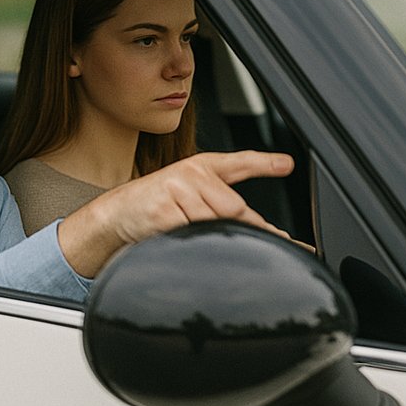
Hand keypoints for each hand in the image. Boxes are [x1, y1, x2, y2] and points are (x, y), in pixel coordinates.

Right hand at [58, 150, 294, 276]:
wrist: (119, 212)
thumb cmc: (161, 202)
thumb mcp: (193, 190)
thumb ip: (225, 199)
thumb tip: (259, 223)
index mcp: (203, 166)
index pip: (239, 163)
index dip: (264, 163)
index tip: (287, 164)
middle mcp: (191, 173)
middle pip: (232, 208)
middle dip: (245, 228)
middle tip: (257, 240)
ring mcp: (176, 190)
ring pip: (213, 223)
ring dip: (212, 237)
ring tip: (193, 231)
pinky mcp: (163, 211)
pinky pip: (191, 233)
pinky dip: (193, 242)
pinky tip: (181, 235)